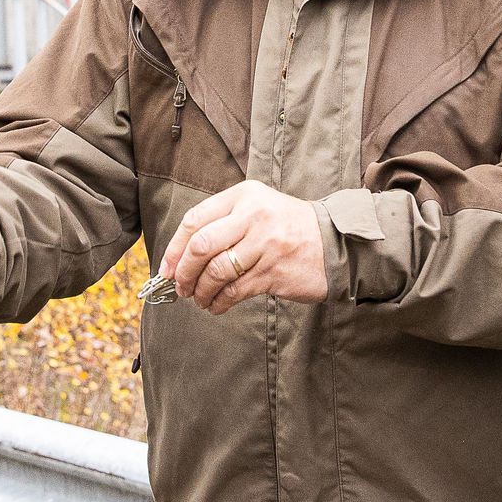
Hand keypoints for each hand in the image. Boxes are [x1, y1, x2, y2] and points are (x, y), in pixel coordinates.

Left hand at [160, 180, 327, 314]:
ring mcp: (265, 244)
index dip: (174, 248)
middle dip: (183, 272)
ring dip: (201, 291)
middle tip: (179, 287)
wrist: (335, 242)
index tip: (166, 269)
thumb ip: (223, 223)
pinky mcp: (274, 271)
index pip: (195, 219)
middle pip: (201, 245)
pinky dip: (219, 302)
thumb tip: (180, 258)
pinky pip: (234, 290)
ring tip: (200, 299)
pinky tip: (216, 305)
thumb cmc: (288, 228)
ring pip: (215, 272)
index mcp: (244, 196)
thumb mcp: (257, 208)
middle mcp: (253, 216)